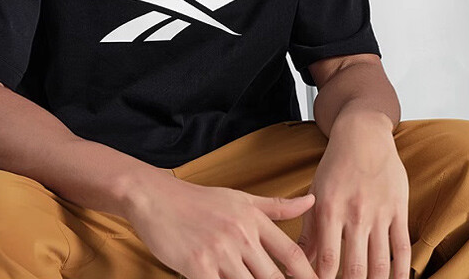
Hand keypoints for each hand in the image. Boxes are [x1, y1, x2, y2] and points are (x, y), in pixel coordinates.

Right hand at [124, 172, 320, 278]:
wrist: (157, 198)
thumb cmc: (199, 200)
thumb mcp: (240, 198)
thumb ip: (276, 206)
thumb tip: (311, 201)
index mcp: (252, 218)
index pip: (290, 253)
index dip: (308, 275)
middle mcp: (240, 234)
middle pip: (274, 278)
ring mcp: (219, 252)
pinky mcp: (197, 266)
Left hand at [296, 111, 410, 278]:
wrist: (363, 134)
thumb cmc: (335, 165)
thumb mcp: (316, 192)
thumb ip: (309, 230)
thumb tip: (298, 263)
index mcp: (329, 208)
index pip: (327, 260)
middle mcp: (354, 213)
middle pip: (355, 269)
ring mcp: (379, 212)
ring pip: (380, 264)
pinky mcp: (399, 209)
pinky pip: (402, 248)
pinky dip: (401, 272)